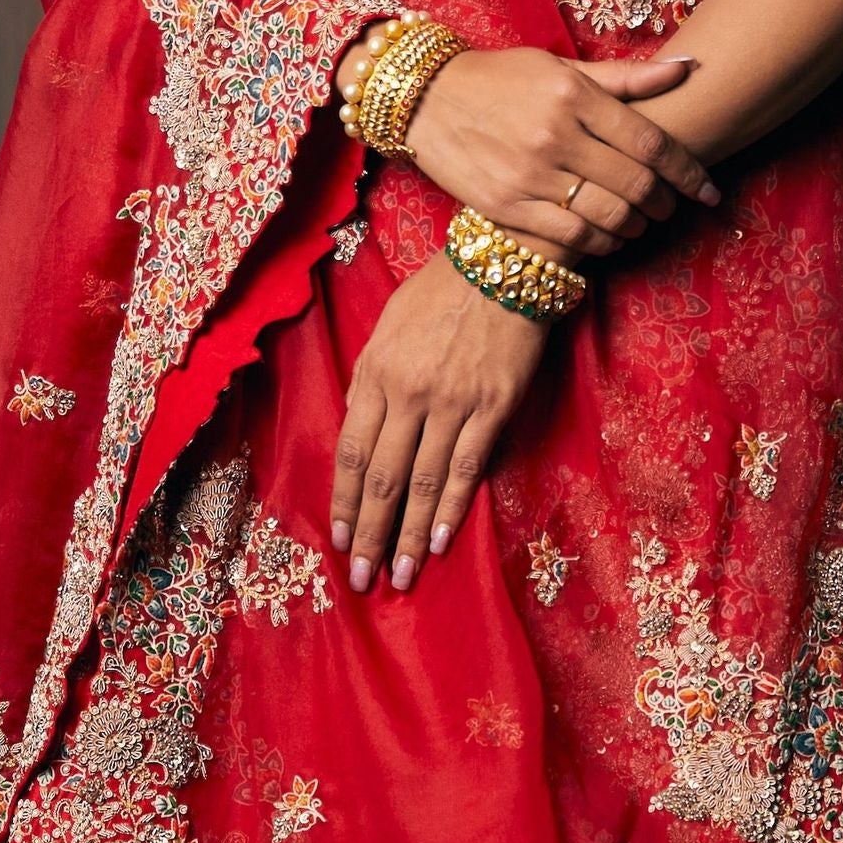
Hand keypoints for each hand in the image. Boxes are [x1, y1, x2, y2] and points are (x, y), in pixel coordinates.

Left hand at [332, 253, 550, 591]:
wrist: (503, 262)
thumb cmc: (440, 292)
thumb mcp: (388, 328)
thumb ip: (373, 381)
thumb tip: (364, 431)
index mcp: (375, 373)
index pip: (351, 452)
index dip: (344, 502)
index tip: (339, 540)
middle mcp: (408, 393)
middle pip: (380, 478)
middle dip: (368, 534)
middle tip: (362, 579)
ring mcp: (452, 402)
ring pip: (421, 482)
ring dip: (408, 535)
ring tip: (400, 575)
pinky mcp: (492, 407)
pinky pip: (466, 467)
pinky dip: (450, 507)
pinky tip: (439, 541)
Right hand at [360, 41, 721, 260]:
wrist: (425, 101)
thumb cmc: (500, 79)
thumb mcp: (559, 68)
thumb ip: (624, 78)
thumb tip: (686, 70)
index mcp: (572, 95)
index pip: (649, 141)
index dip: (687, 172)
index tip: (708, 191)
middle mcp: (555, 134)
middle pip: (636, 183)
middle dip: (665, 202)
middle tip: (671, 206)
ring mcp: (530, 174)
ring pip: (608, 215)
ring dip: (636, 225)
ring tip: (640, 221)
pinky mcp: (508, 206)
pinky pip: (572, 235)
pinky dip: (601, 242)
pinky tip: (608, 235)